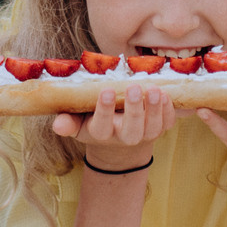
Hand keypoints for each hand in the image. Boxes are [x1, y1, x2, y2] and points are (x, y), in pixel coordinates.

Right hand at [53, 84, 175, 166]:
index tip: (105, 91)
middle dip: (134, 109)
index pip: (101, 125)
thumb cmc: (94, 121)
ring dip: (154, 108)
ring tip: (154, 89)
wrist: (119, 138)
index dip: (104, 110)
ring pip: (152, 126)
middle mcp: (124, 137)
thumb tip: (57, 124)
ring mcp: (145, 134)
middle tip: (133, 88)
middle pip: (131, 129)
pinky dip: (169, 110)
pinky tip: (167, 94)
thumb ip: (68, 121)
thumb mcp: (78, 122)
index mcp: (101, 133)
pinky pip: (167, 122)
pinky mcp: (160, 128)